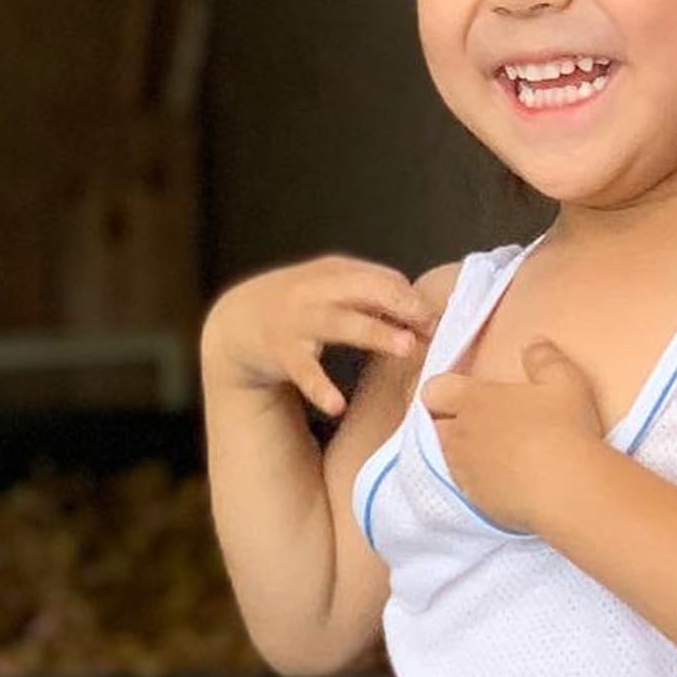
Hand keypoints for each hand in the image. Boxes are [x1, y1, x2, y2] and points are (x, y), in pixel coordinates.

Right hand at [201, 256, 446, 421]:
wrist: (237, 320)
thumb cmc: (299, 303)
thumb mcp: (332, 287)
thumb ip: (371, 294)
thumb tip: (420, 310)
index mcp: (335, 272)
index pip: (382, 277)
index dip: (411, 297)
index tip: (438, 317)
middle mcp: (317, 291)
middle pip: (366, 289)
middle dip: (401, 304)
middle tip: (432, 324)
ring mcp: (298, 320)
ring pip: (340, 323)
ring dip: (375, 333)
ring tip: (406, 348)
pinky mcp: (281, 353)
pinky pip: (305, 371)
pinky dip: (320, 388)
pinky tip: (337, 404)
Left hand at [418, 337, 608, 529]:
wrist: (566, 488)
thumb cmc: (563, 427)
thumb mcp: (564, 380)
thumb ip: (543, 357)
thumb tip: (532, 344)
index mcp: (473, 401)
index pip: (433, 390)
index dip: (444, 390)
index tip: (465, 391)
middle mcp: (459, 436)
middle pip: (434, 425)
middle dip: (449, 422)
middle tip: (482, 421)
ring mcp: (464, 472)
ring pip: (447, 458)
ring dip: (463, 453)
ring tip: (496, 452)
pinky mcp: (474, 501)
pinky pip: (464, 487)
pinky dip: (478, 481)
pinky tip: (506, 479)